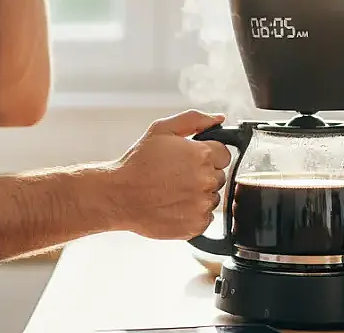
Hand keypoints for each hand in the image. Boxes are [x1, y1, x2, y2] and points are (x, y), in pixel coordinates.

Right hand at [109, 110, 232, 239]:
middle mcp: (206, 180)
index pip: (224, 154)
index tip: (190, 160)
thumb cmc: (138, 163)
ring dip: (198, 194)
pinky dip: (193, 213)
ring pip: (212, 197)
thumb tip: (219, 119)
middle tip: (177, 175)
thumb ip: (194, 119)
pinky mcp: (197, 225)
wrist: (119, 196)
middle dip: (202, 174)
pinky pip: (205, 217)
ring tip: (173, 191)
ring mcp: (202, 204)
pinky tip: (174, 205)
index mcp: (202, 155)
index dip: (207, 155)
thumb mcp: (161, 129)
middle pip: (219, 176)